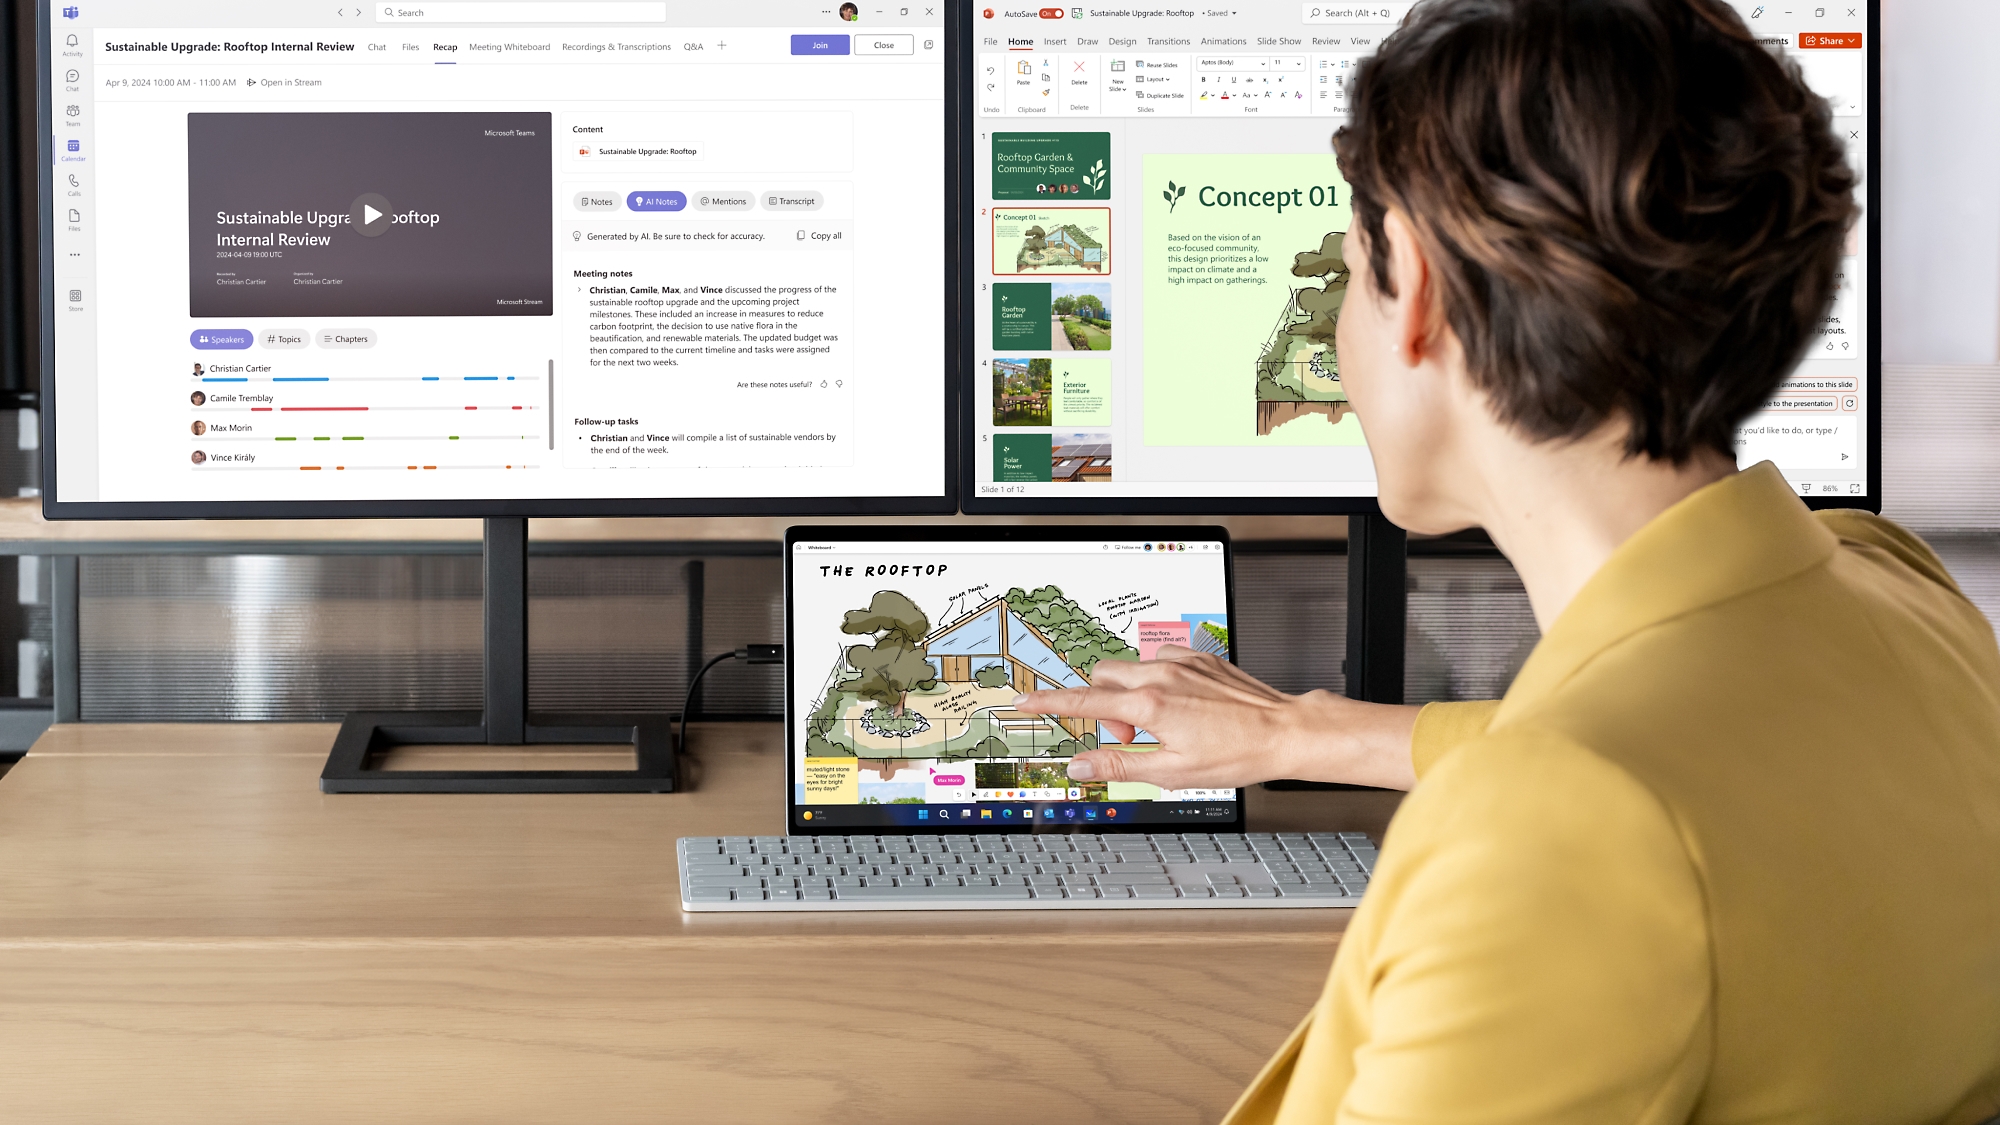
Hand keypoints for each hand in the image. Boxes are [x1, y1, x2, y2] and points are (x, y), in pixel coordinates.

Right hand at [1015, 646, 1422, 791]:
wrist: (1283, 731)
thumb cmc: (1235, 754)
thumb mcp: (1171, 772)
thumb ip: (1119, 764)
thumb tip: (1081, 763)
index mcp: (1150, 705)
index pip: (1083, 702)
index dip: (1048, 702)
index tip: (1024, 701)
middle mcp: (1161, 675)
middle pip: (1101, 678)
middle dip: (1100, 704)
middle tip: (1125, 735)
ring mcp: (1181, 662)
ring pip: (1129, 668)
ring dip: (1128, 694)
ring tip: (1156, 724)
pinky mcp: (1198, 656)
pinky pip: (1158, 661)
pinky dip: (1156, 681)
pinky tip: (1179, 705)